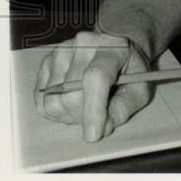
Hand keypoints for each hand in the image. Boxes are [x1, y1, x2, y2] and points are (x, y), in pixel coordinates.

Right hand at [33, 31, 152, 141]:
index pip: (96, 77)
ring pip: (52, 102)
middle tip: (98, 118)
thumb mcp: (140, 89)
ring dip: (69, 115)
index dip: (93, 110)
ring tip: (86, 106)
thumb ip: (123, 108)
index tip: (93, 135)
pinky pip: (41, 101)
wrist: (116, 49)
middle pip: (71, 95)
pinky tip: (72, 102)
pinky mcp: (46, 64)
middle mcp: (83, 45)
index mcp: (112, 47)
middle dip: (84, 117)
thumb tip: (103, 129)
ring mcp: (61, 52)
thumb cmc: (130, 70)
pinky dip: (56, 111)